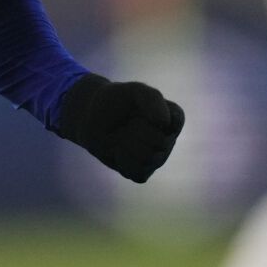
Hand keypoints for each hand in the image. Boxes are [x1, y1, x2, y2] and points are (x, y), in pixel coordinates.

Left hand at [56, 74, 184, 182]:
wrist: (93, 118)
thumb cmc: (117, 102)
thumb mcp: (134, 92)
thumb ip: (152, 99)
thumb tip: (165, 123)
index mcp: (173, 117)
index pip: (174, 123)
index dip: (152, 117)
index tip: (138, 111)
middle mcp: (168, 140)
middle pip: (160, 143)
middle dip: (136, 131)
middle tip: (126, 123)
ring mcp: (156, 159)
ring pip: (148, 160)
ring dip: (127, 146)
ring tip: (121, 137)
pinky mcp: (141, 172)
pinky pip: (138, 174)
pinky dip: (123, 162)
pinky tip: (118, 152)